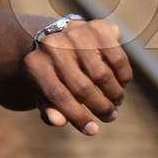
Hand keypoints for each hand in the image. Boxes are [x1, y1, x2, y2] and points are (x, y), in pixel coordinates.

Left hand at [24, 17, 130, 134]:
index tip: (93, 131)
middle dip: (100, 107)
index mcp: (34, 64)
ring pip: (101, 74)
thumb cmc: (52, 74)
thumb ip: (49, 108)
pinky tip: (122, 84)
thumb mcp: (44, 93)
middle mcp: (52, 45)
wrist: (59, 38)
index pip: (57, 95)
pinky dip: (123, 76)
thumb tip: (59, 121)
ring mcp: (74, 33)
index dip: (77, 116)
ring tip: (116, 102)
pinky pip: (117, 58)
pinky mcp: (97, 27)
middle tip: (110, 116)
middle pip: (82, 86)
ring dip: (114, 94)